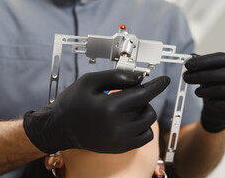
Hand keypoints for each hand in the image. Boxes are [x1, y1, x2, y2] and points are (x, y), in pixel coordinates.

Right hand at [23, 70, 169, 153]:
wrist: (59, 128)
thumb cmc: (72, 102)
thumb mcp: (90, 81)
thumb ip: (116, 76)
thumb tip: (139, 77)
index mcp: (109, 107)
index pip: (143, 94)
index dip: (157, 85)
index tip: (165, 80)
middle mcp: (117, 126)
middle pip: (146, 106)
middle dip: (142, 96)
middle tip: (128, 92)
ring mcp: (120, 140)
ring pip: (148, 121)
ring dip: (143, 110)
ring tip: (127, 106)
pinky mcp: (120, 148)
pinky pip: (144, 136)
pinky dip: (143, 126)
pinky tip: (130, 119)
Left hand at [183, 52, 224, 132]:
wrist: (222, 109)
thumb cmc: (216, 86)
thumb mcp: (210, 72)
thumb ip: (202, 63)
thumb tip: (190, 57)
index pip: (222, 58)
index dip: (204, 61)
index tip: (188, 65)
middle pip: (224, 74)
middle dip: (201, 75)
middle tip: (186, 77)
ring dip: (208, 90)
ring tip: (196, 92)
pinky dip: (218, 103)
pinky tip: (210, 102)